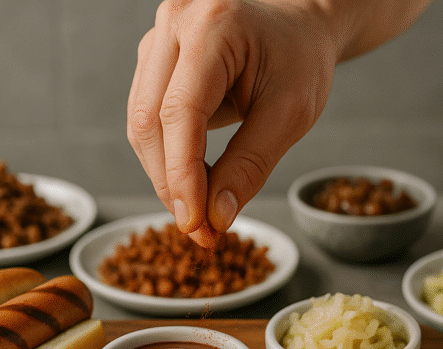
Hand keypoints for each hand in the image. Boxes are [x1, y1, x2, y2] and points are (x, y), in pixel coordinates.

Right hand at [127, 0, 336, 245]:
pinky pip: (147, 117)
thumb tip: (216, 216)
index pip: (181, 112)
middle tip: (201, 231)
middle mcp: (174, 22)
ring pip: (141, 123)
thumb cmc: (301, 61)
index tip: (196, 223)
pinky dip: (167, 157)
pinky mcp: (154, 59)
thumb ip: (251, 165)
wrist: (299, 27)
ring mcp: (158, 38)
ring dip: (165, 176)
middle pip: (149, 120)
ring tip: (200, 213)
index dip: (182, 174)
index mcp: (213, 26)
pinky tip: (194, 184)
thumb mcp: (290, 114)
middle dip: (171, 184)